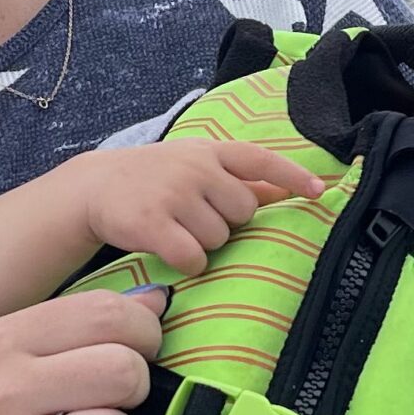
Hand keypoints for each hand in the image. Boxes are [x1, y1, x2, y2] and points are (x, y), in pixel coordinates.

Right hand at [80, 139, 321, 275]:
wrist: (95, 187)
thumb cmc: (155, 178)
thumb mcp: (195, 166)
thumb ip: (238, 178)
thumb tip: (284, 189)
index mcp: (209, 151)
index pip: (259, 160)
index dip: (291, 176)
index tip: (318, 191)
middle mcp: (194, 168)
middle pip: (244, 211)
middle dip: (228, 222)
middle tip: (198, 217)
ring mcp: (173, 195)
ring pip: (220, 238)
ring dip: (205, 244)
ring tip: (178, 229)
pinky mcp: (152, 224)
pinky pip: (194, 258)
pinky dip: (190, 263)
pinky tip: (172, 251)